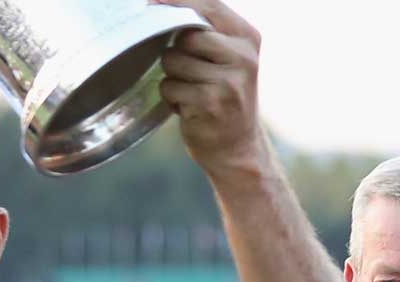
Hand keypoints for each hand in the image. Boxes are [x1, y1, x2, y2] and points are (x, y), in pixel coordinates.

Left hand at [153, 0, 268, 175]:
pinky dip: (172, 98)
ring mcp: (227, 82)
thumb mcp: (229, 58)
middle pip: (185, 35)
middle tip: (190, 72)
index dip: (176, 0)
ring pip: (173, 61)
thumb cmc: (225, 97)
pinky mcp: (209, 103)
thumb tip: (161, 6)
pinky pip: (169, 87)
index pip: (209, 5)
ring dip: (173, 77)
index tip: (151, 1)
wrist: (238, 148)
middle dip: (177, 52)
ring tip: (192, 91)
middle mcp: (242, 58)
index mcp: (248, 38)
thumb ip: (208, 32)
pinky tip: (190, 108)